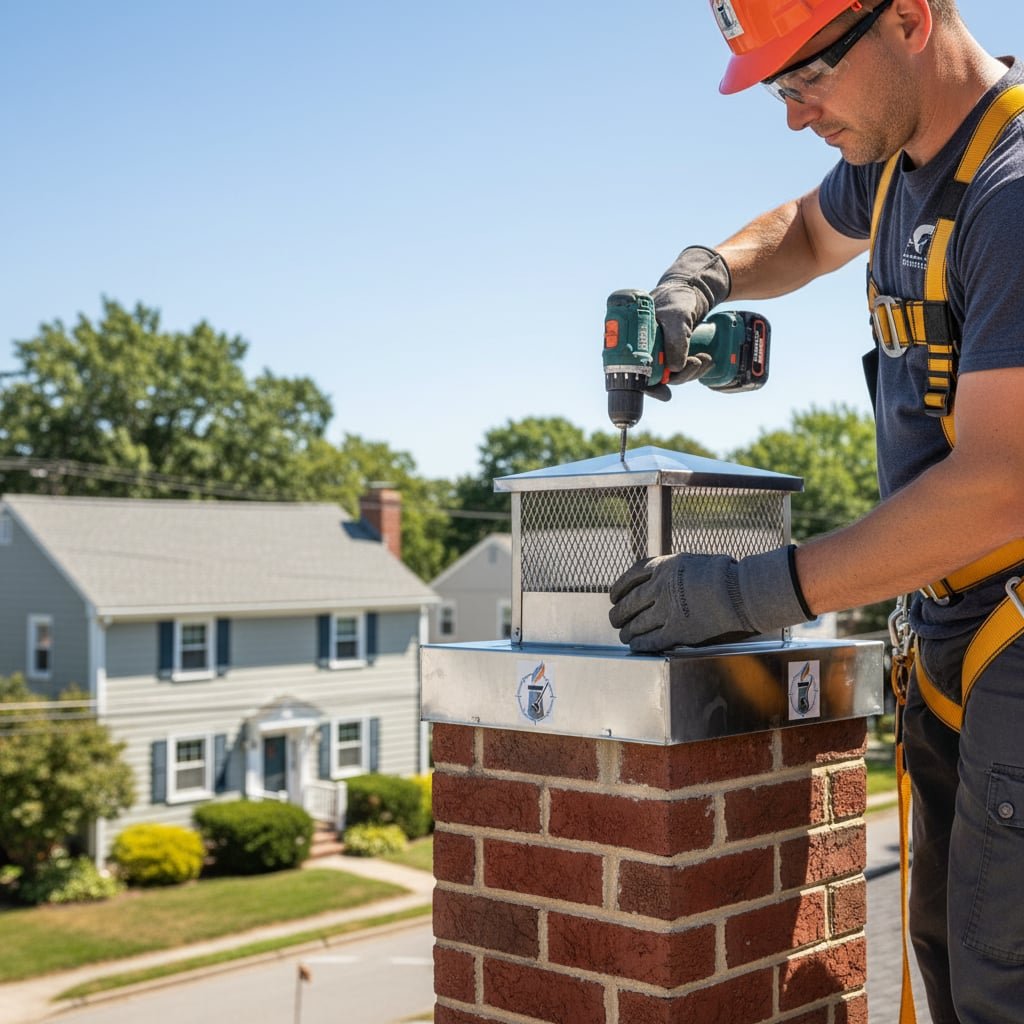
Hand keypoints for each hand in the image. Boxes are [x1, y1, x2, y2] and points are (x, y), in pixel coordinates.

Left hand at [608, 546, 810, 652]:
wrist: (740, 592)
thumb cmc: (722, 574)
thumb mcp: (688, 562)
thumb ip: (669, 570)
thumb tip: (656, 578)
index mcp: (662, 567)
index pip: (629, 578)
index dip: (618, 588)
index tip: (613, 596)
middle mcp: (660, 588)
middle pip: (629, 603)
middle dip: (618, 613)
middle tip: (615, 619)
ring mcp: (667, 610)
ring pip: (636, 624)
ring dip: (627, 632)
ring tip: (624, 635)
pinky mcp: (678, 631)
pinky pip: (651, 640)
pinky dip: (640, 644)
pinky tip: (636, 646)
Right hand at [645, 246, 730, 400]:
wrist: (693, 289)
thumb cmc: (678, 297)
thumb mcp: (677, 316)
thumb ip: (675, 340)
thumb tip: (674, 368)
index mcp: (632, 339)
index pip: (631, 371)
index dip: (647, 387)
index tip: (664, 392)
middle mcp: (642, 349)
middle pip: (654, 378)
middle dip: (677, 378)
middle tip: (695, 364)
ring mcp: (657, 352)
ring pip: (670, 375)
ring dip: (689, 373)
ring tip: (705, 359)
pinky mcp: (672, 353)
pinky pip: (680, 369)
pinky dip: (693, 369)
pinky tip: (706, 361)